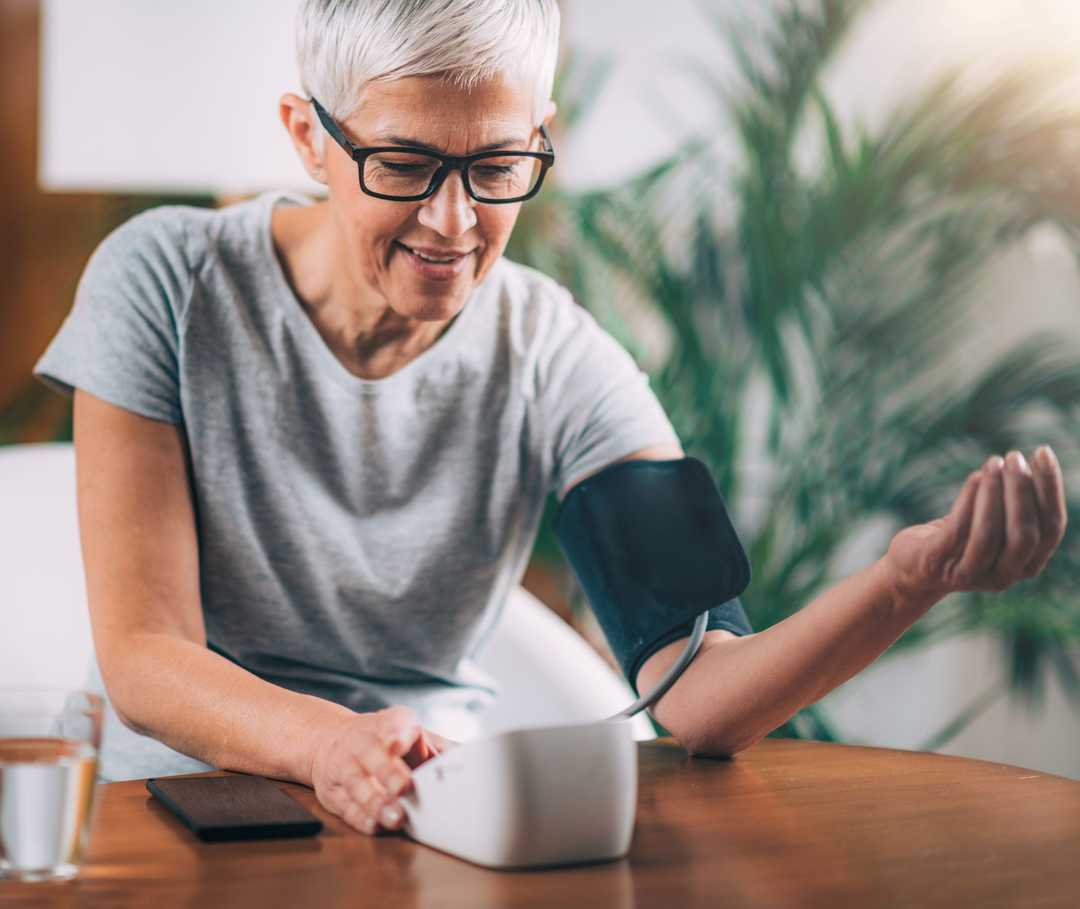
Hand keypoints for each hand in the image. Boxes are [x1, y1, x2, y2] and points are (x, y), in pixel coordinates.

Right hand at [309, 705, 455, 835]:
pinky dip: (360, 817)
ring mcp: (345, 766)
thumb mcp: (408, 731)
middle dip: (388, 772)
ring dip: (376, 802)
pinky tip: (375, 825)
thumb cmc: (384, 738)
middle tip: (404, 788)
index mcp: (388, 724)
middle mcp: (363, 742)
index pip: (392, 725)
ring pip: (356, 783)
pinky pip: (345, 805)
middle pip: (373, 756)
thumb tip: (467, 759)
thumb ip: (437, 746)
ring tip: (396, 817)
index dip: (396, 735)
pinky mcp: (333, 791)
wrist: (330, 738)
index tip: (399, 745)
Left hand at [884, 446, 1066, 604]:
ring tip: (993, 461)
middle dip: (1022, 491)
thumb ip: (1016, 508)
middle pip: (1025, 534)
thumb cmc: (960, 539)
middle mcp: (1005, 576)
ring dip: (994, 493)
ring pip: (990, 533)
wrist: (911, 568)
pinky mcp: (938, 564)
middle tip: (1015, 456)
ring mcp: (971, 574)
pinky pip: (958, 530)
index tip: (1043, 452)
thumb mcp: (994, 526)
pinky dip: (969, 500)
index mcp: (1028, 565)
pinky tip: (975, 476)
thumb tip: (1032, 462)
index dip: (1050, 489)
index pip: (1052, 528)